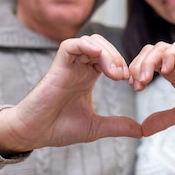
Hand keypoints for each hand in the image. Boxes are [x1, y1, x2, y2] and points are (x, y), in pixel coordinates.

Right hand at [0, 34, 141, 154]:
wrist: (33, 134)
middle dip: (118, 57)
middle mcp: (79, 67)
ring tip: (114, 74)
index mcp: (88, 76)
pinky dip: (85, 45)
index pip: (110, 57)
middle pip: (103, 45)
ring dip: (107, 53)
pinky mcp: (57, 67)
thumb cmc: (58, 128)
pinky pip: (70, 45)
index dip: (124, 64)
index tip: (131, 83)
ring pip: (91, 41)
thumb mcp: (95, 127)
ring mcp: (68, 65)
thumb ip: (117, 126)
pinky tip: (97, 55)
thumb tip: (141, 131)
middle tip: (124, 77)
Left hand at [128, 40, 174, 135]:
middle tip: (136, 83)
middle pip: (150, 51)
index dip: (136, 70)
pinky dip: (169, 55)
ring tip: (145, 78)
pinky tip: (165, 71)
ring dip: (150, 61)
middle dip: (138, 64)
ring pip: (161, 47)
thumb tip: (142, 130)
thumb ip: (162, 120)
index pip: (146, 61)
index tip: (135, 87)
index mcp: (171, 71)